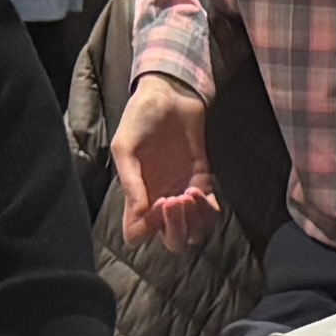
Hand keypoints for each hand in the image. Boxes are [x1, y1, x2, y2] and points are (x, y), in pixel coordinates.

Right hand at [111, 73, 221, 241]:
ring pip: (194, 231)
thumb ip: (131, 183)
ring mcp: (182, 191)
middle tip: (174, 200)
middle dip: (175, 230)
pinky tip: (200, 188)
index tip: (154, 205)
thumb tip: (141, 216)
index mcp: (138, 195)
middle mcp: (160, 199)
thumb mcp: (125, 146)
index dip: (146, 230)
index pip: (137, 234)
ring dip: (193, 221)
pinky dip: (208, 209)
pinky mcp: (203, 179)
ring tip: (188, 193)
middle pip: (171, 241)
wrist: (170, 94)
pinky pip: (211, 211)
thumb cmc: (140, 116)